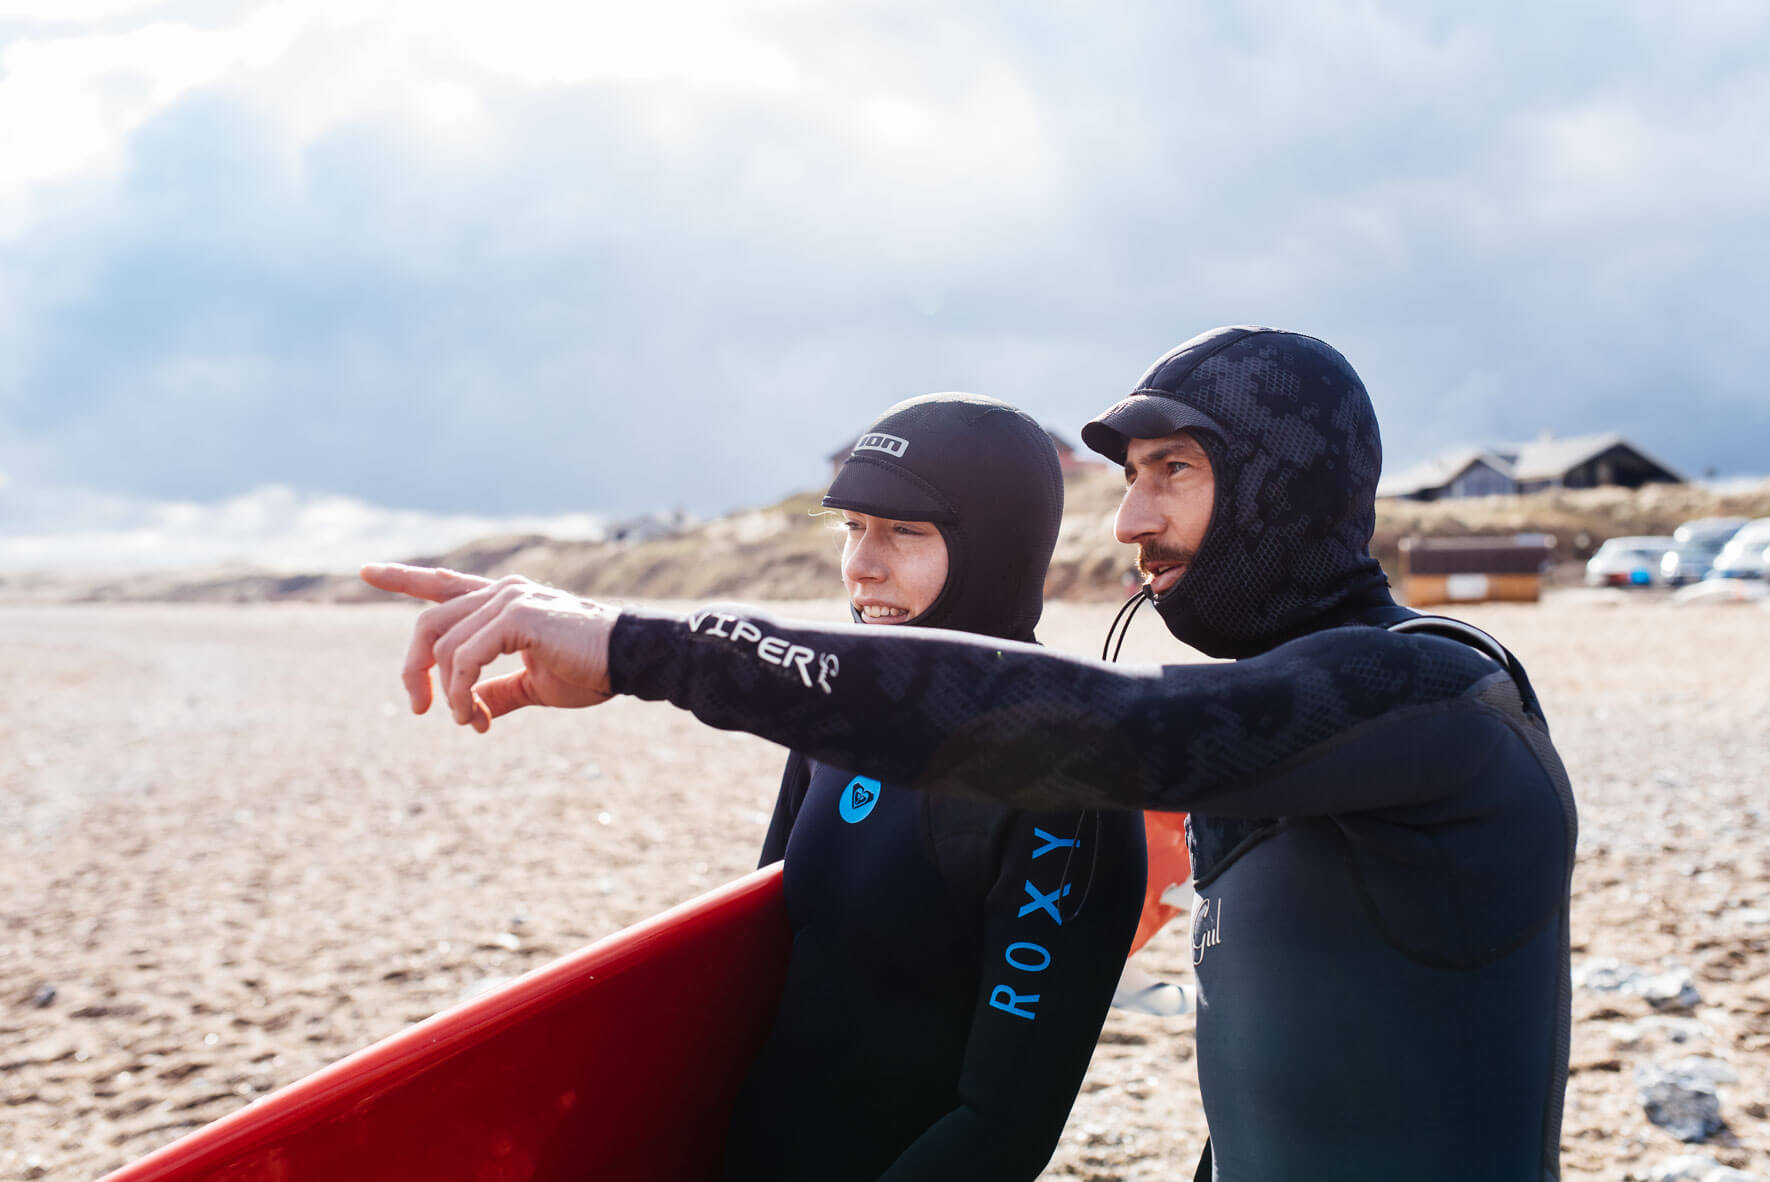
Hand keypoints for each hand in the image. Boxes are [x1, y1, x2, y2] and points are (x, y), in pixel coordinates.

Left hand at [359, 562, 616, 732]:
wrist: (632, 660)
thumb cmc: (592, 670)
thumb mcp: (536, 684)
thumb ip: (500, 691)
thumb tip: (473, 710)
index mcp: (504, 602)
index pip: (443, 585)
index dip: (402, 578)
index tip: (366, 571)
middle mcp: (502, 592)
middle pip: (428, 624)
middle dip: (412, 670)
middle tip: (419, 710)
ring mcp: (508, 599)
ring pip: (443, 645)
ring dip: (447, 694)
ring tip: (468, 723)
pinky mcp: (517, 615)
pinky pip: (465, 658)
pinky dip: (461, 693)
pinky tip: (475, 717)